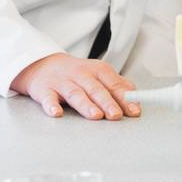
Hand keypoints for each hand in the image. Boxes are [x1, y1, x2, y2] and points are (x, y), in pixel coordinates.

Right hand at [10, 53, 138, 119]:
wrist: (44, 65)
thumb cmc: (77, 74)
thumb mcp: (99, 74)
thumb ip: (117, 85)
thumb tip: (137, 97)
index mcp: (97, 70)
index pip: (114, 85)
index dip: (125, 98)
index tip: (134, 111)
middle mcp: (81, 74)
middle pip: (96, 89)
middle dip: (107, 102)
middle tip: (116, 115)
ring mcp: (62, 82)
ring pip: (75, 93)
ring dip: (85, 105)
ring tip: (95, 115)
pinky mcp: (44, 90)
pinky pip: (48, 98)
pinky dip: (51, 105)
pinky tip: (56, 113)